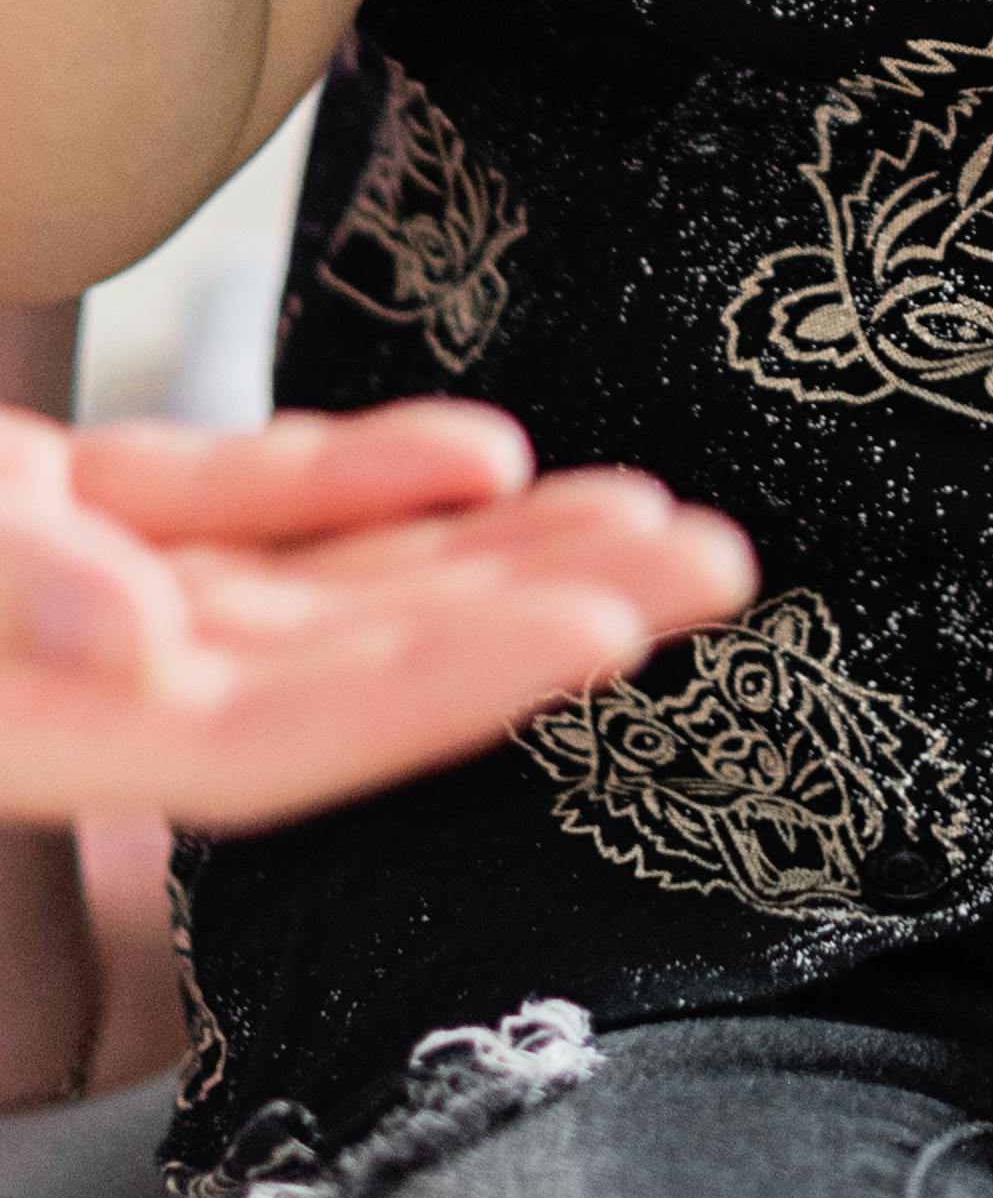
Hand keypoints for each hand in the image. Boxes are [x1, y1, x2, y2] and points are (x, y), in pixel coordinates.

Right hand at [0, 401, 757, 825]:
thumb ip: (2, 594)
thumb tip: (130, 644)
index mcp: (51, 730)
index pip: (285, 740)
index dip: (447, 693)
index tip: (601, 639)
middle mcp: (106, 684)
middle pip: (360, 665)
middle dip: (545, 614)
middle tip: (717, 567)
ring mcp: (109, 599)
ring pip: (341, 583)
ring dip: (498, 549)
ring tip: (654, 517)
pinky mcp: (91, 515)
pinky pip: (258, 508)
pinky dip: (368, 477)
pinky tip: (487, 457)